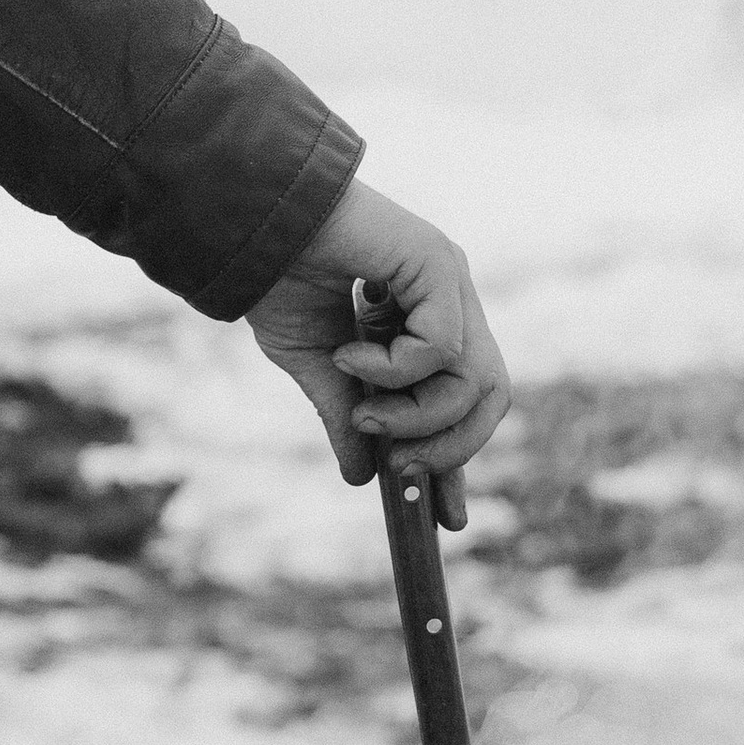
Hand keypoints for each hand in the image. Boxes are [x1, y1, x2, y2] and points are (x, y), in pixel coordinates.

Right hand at [243, 176, 510, 527]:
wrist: (252, 225)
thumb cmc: (279, 283)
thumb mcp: (317, 369)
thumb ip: (347, 417)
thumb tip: (361, 478)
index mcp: (428, 321)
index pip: (465, 400)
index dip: (459, 457)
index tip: (447, 519)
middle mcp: (450, 301)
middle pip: (491, 395)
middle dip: (450, 446)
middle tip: (398, 466)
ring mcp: (450, 280)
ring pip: (474, 379)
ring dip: (414, 414)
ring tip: (361, 408)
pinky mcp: (438, 262)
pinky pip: (441, 347)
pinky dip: (395, 370)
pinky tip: (349, 352)